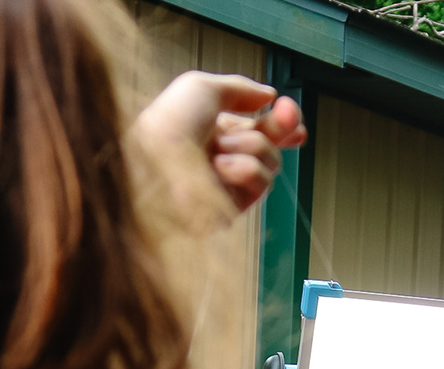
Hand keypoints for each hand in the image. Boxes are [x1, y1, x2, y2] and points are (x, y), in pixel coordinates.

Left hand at [130, 72, 307, 222]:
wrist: (153, 166)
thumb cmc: (167, 127)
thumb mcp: (202, 88)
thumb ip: (240, 88)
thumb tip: (268, 95)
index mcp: (210, 129)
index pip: (252, 126)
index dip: (278, 121)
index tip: (289, 111)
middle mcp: (221, 156)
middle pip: (270, 143)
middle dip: (282, 128)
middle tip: (288, 118)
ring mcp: (228, 182)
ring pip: (269, 160)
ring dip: (251, 146)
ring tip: (220, 149)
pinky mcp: (234, 206)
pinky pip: (261, 180)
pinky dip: (245, 169)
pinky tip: (222, 168)